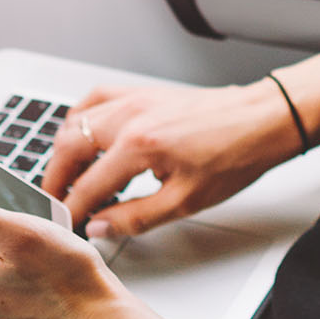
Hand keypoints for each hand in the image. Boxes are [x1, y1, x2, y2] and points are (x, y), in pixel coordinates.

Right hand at [43, 52, 319, 236]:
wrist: (264, 120)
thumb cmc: (236, 156)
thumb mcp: (186, 201)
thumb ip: (135, 217)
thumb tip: (99, 226)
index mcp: (139, 146)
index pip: (87, 186)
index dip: (71, 210)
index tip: (66, 224)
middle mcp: (128, 118)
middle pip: (67, 150)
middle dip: (54, 180)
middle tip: (55, 202)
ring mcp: (132, 100)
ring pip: (73, 123)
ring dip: (63, 152)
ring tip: (67, 175)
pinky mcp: (139, 92)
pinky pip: (93, 100)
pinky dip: (78, 119)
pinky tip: (80, 134)